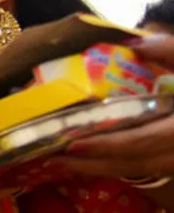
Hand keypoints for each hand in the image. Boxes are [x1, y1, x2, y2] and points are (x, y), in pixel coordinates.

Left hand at [55, 35, 173, 178]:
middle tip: (50, 158)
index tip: (72, 143)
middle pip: (134, 163)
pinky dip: (118, 164)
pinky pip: (146, 167)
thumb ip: (173, 52)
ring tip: (62, 161)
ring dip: (100, 167)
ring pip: (139, 170)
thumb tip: (138, 43)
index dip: (107, 146)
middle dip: (91, 163)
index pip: (143, 141)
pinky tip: (93, 157)